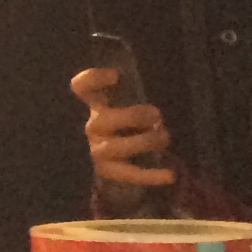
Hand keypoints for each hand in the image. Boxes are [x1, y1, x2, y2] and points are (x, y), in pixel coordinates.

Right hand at [70, 65, 176, 188]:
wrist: (114, 162)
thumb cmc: (125, 125)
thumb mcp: (125, 105)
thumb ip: (133, 93)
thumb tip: (155, 78)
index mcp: (96, 104)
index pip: (81, 87)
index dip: (93, 79)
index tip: (116, 75)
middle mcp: (92, 126)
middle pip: (103, 119)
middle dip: (133, 116)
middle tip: (156, 114)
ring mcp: (97, 150)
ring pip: (116, 147)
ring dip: (144, 141)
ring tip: (164, 137)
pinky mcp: (108, 172)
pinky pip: (129, 174)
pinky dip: (151, 175)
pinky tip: (170, 175)